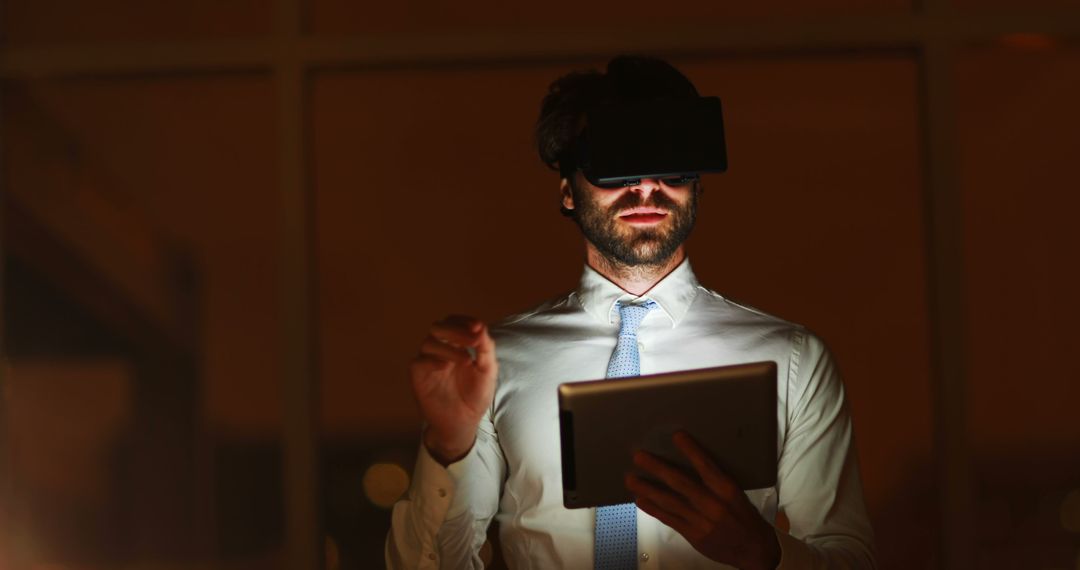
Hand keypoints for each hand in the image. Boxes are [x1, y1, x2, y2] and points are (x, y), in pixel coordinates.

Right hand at [410, 315, 497, 464]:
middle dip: (456, 330)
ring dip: (449, 347)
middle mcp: (440, 349)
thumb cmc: (475, 396)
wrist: (463, 423)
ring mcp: (428, 361)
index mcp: (457, 344)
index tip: (478, 327)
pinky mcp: (418, 376)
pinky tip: (445, 367)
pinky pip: (419, 361)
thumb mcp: (487, 371)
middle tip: (473, 340)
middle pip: (439, 326)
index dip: (465, 321)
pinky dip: (432, 360)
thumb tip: (480, 327)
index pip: (456, 322)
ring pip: (429, 341)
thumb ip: (485, 348)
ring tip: (467, 361)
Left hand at [625, 432, 780, 569]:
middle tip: (639, 456)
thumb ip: (716, 482)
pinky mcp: (693, 535)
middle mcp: (713, 505)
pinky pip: (669, 519)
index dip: (691, 451)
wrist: (756, 551)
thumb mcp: (737, 494)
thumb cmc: (746, 517)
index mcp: (727, 491)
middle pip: (681, 483)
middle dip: (658, 468)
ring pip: (670, 502)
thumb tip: (692, 461)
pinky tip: (640, 500)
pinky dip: (653, 509)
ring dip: (648, 489)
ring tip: (631, 479)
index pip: (707, 467)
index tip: (677, 436)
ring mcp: (702, 521)